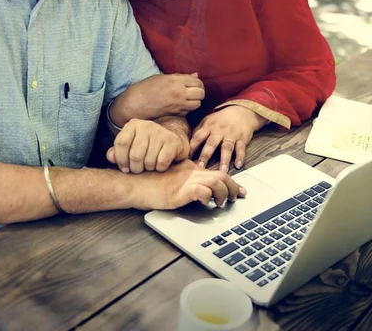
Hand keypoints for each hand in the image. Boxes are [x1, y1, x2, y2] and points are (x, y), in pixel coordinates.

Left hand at [107, 119, 188, 173]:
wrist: (171, 140)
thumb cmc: (147, 145)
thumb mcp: (130, 146)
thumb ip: (117, 152)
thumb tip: (110, 157)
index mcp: (133, 125)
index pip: (121, 143)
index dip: (121, 160)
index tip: (124, 168)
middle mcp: (147, 125)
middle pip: (135, 155)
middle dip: (135, 168)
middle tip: (138, 170)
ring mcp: (161, 132)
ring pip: (149, 160)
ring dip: (148, 169)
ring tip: (149, 166)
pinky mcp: (173, 142)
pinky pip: (162, 162)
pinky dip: (160, 168)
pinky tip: (160, 165)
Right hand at [110, 73, 204, 126]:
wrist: (135, 103)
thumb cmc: (146, 88)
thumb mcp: (162, 78)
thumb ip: (181, 77)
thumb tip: (196, 75)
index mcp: (175, 81)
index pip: (198, 82)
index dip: (198, 84)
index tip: (194, 85)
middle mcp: (179, 92)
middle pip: (201, 93)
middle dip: (199, 93)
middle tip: (193, 93)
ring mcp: (178, 105)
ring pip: (197, 104)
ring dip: (195, 102)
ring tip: (188, 100)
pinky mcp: (175, 114)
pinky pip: (189, 111)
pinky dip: (187, 109)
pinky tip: (180, 106)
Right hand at [130, 160, 247, 209]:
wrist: (133, 184)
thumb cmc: (148, 183)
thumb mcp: (170, 179)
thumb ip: (184, 181)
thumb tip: (197, 192)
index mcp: (189, 168)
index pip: (215, 172)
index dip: (230, 181)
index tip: (238, 189)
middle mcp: (190, 172)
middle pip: (221, 175)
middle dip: (234, 186)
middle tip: (238, 196)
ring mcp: (185, 181)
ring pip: (216, 181)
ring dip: (224, 193)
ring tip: (222, 202)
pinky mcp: (180, 191)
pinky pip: (202, 191)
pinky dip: (208, 197)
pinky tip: (205, 203)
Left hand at [190, 106, 266, 171]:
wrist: (241, 111)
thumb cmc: (220, 119)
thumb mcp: (208, 121)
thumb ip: (198, 132)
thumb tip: (186, 144)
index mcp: (208, 126)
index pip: (198, 137)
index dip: (192, 147)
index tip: (186, 158)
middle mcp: (219, 131)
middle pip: (211, 144)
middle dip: (205, 155)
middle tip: (201, 167)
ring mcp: (231, 135)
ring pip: (227, 148)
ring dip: (224, 160)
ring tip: (222, 171)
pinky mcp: (242, 138)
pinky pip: (241, 148)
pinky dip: (240, 157)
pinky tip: (238, 165)